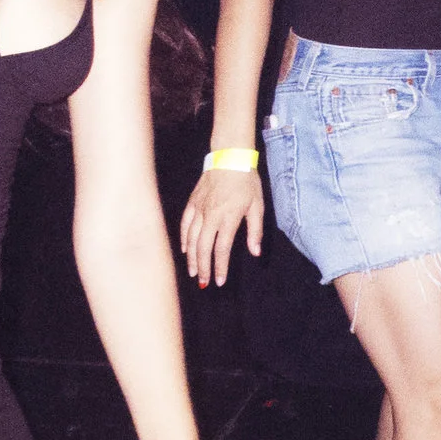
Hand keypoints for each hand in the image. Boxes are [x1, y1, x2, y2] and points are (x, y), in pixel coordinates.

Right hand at [179, 167, 263, 288]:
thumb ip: (255, 231)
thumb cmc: (247, 181)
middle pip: (203, 247)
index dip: (220, 267)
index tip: (220, 281)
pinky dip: (183, 239)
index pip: (222, 249)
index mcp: (229, 218)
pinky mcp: (193, 202)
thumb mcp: (257, 205)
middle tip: (204, 282)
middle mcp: (211, 216)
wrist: (230, 157)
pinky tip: (185, 250)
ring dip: (192, 257)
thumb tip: (255, 252)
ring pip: (191, 238)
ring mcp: (200, 209)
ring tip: (193, 272)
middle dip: (203, 267)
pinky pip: (185, 224)